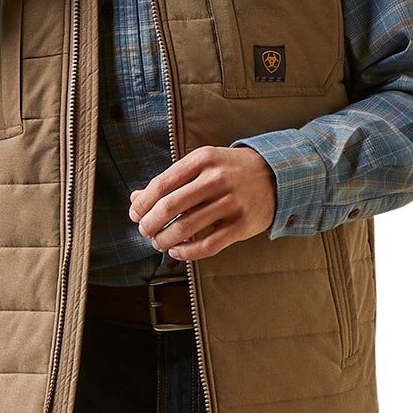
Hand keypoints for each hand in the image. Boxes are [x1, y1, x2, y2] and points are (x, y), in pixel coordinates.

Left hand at [128, 145, 276, 261]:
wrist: (277, 175)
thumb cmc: (231, 171)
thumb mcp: (202, 165)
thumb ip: (170, 181)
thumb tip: (135, 199)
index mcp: (202, 160)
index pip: (162, 184)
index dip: (143, 204)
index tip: (135, 215)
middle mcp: (216, 179)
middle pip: (170, 206)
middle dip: (150, 223)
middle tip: (145, 231)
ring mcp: (231, 202)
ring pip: (186, 227)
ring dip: (165, 240)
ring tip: (159, 243)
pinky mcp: (242, 224)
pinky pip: (208, 244)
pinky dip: (187, 252)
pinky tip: (178, 252)